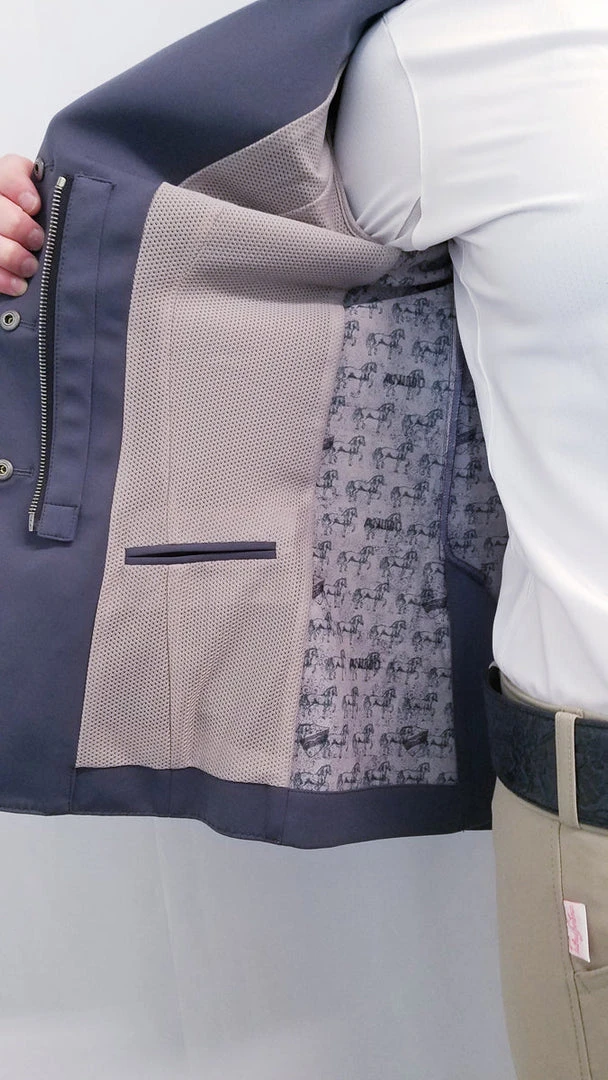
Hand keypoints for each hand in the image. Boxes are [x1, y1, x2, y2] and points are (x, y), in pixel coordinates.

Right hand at [0, 153, 44, 296]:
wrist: (36, 255)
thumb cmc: (51, 222)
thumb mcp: (54, 202)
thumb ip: (56, 195)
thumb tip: (71, 197)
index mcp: (7, 181)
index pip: (7, 174)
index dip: (18, 188)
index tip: (34, 206)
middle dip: (18, 226)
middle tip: (38, 240)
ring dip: (11, 255)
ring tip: (31, 266)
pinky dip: (4, 278)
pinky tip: (20, 285)